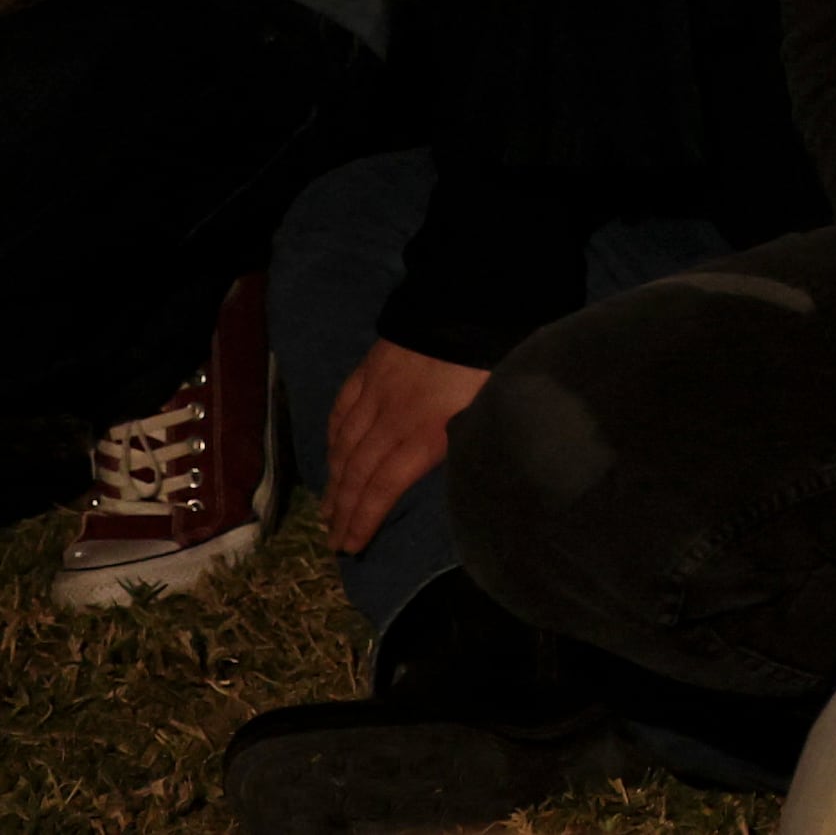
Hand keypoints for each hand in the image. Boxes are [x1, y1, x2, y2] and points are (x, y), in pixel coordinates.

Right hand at [321, 340, 489, 555]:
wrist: (473, 302)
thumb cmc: (493, 361)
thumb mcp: (492, 411)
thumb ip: (470, 445)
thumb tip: (467, 479)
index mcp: (424, 435)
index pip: (383, 488)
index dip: (363, 520)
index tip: (349, 547)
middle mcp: (391, 420)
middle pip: (358, 472)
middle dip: (343, 510)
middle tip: (331, 539)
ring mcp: (376, 393)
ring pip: (345, 444)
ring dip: (334, 479)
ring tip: (328, 508)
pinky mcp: (370, 369)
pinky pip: (342, 410)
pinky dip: (333, 437)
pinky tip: (331, 453)